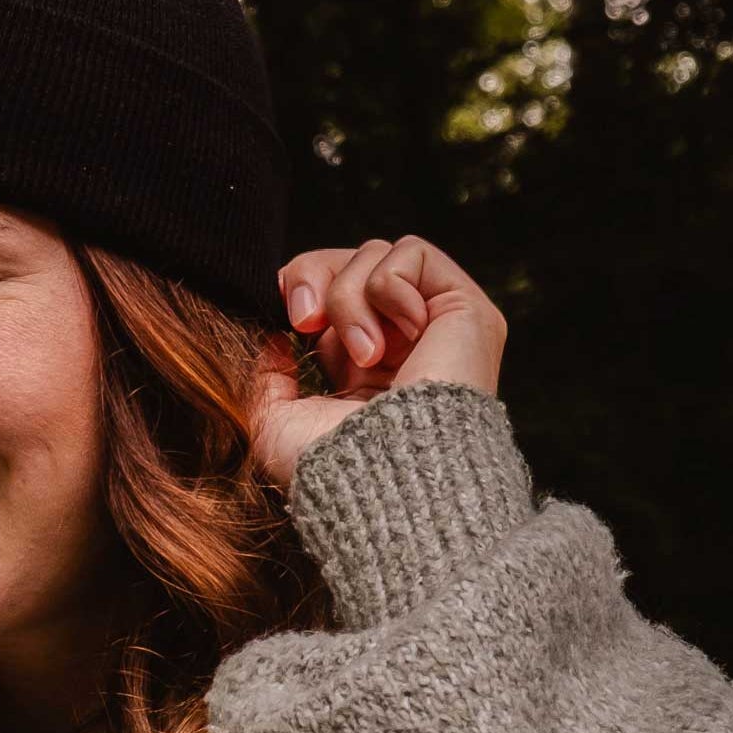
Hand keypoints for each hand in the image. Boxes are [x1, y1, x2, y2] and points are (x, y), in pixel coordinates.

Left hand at [251, 235, 507, 492]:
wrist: (383, 478)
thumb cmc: (330, 465)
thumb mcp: (276, 421)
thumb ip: (267, 375)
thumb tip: (269, 336)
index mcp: (361, 367)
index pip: (327, 291)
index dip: (301, 287)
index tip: (286, 320)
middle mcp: (401, 342)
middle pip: (348, 260)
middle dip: (315, 276)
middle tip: (305, 321)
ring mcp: (434, 324)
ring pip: (375, 254)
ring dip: (351, 297)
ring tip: (364, 355)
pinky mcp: (466, 310)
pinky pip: (414, 254)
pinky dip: (390, 287)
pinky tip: (399, 339)